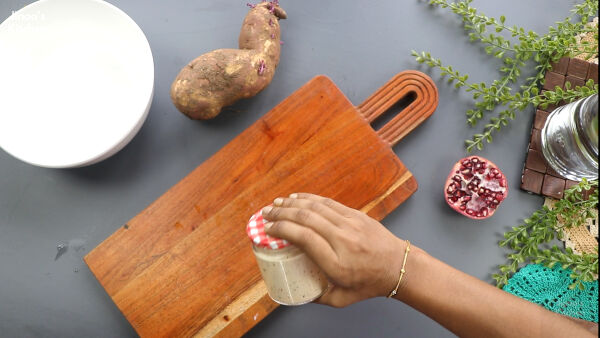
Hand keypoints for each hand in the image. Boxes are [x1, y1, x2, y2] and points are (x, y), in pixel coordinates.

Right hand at [261, 193, 406, 306]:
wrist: (398, 267)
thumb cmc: (369, 284)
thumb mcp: (341, 299)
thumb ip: (316, 296)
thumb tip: (295, 290)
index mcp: (336, 262)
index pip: (304, 238)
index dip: (283, 229)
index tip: (269, 230)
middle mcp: (342, 240)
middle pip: (306, 219)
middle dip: (282, 213)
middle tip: (266, 214)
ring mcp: (350, 224)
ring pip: (316, 207)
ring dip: (292, 203)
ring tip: (276, 203)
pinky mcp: (356, 215)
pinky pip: (329, 203)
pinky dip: (310, 198)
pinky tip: (297, 198)